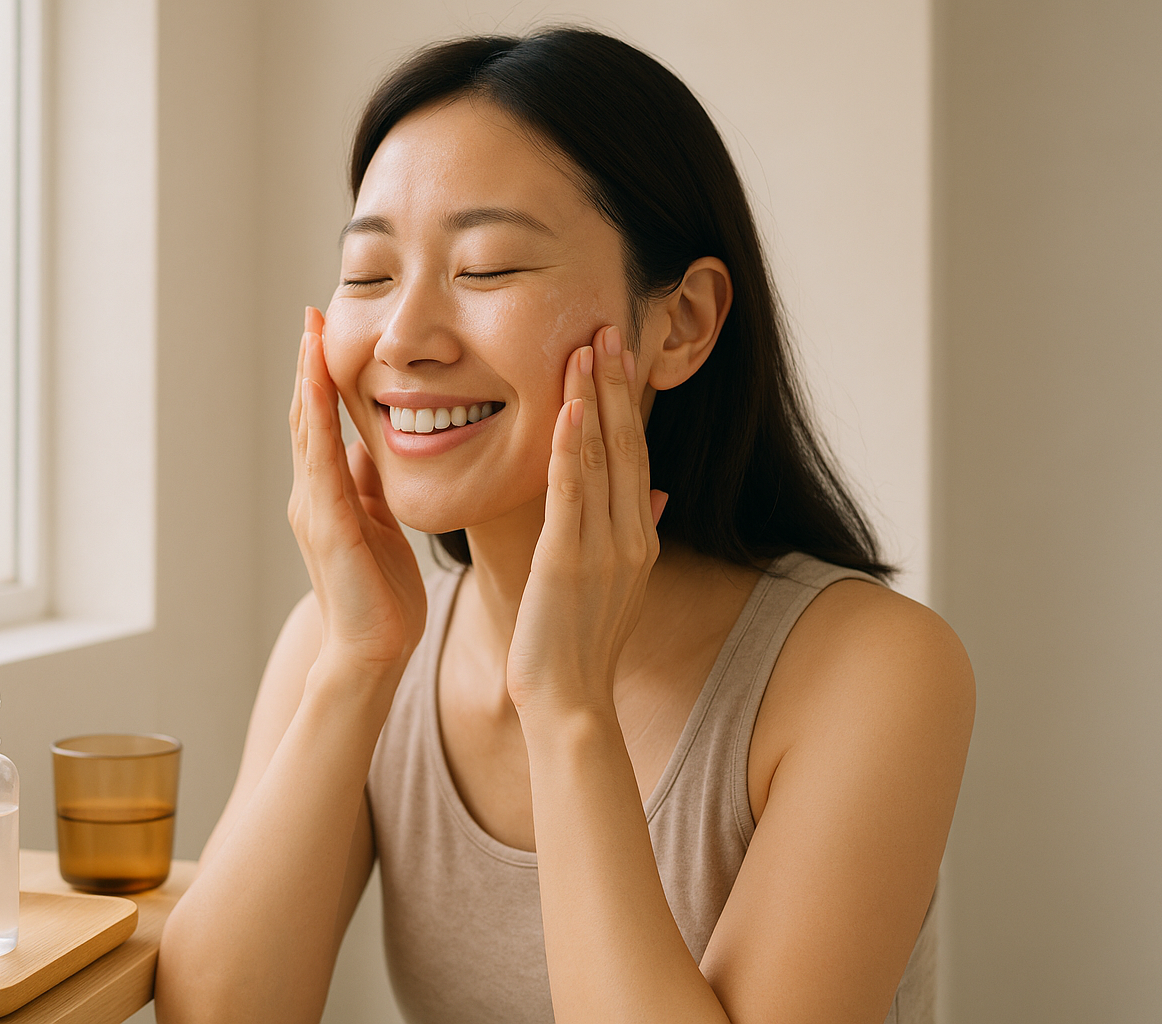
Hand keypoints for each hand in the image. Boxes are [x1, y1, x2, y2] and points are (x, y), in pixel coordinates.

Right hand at [288, 307, 426, 680]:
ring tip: (311, 331)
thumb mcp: (381, 524)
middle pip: (308, 416)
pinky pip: (320, 458)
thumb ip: (371, 486)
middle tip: (312, 313)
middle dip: (309, 363)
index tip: (326, 331)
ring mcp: (313, 508)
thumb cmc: (382, 597)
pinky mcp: (327, 524)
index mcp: (329, 495)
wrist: (372, 653)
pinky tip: (320, 384)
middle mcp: (312, 495)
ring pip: (308, 429)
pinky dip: (319, 416)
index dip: (322, 377)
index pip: (323, 423)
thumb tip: (372, 445)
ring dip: (309, 378)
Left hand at [506, 325, 668, 715]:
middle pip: (627, 445)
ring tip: (586, 348)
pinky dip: (569, 450)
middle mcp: (630, 536)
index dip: (628, 402)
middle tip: (608, 326)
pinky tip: (566, 411)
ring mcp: (603, 549)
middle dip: (617, 385)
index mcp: (639, 538)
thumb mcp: (616, 584)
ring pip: (600, 459)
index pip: (636, 455)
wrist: (570, 702)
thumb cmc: (579, 646)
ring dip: (593, 401)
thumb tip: (656, 493)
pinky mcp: (566, 562)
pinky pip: (571, 495)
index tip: (618, 353)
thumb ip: (633, 533)